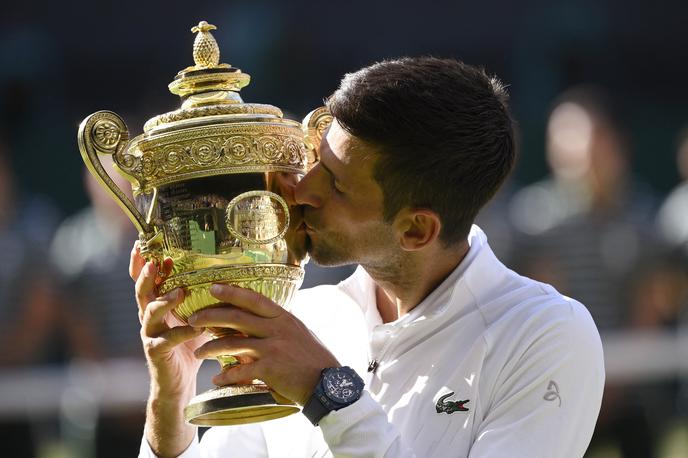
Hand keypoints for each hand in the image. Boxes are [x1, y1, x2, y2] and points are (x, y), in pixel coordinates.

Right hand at [129, 242, 207, 397]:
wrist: (179, 382)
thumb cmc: (190, 344)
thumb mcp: (197, 315)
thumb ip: (203, 298)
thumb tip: (229, 276)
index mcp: (157, 304)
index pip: (147, 280)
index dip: (145, 264)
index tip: (150, 247)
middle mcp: (149, 317)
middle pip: (141, 291)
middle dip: (146, 275)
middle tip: (156, 262)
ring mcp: (150, 334)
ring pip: (149, 312)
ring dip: (165, 300)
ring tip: (180, 291)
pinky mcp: (156, 352)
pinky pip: (167, 339)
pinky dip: (182, 332)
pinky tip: (197, 327)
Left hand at [190, 284, 339, 404]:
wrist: (328, 384)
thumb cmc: (313, 359)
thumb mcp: (298, 333)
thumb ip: (278, 325)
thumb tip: (259, 320)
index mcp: (283, 318)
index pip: (254, 299)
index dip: (232, 292)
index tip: (213, 287)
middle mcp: (277, 329)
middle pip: (236, 317)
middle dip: (211, 316)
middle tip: (193, 319)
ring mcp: (272, 348)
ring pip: (233, 343)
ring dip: (211, 348)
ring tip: (199, 353)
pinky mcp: (269, 369)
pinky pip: (240, 371)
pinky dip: (226, 376)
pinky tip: (217, 380)